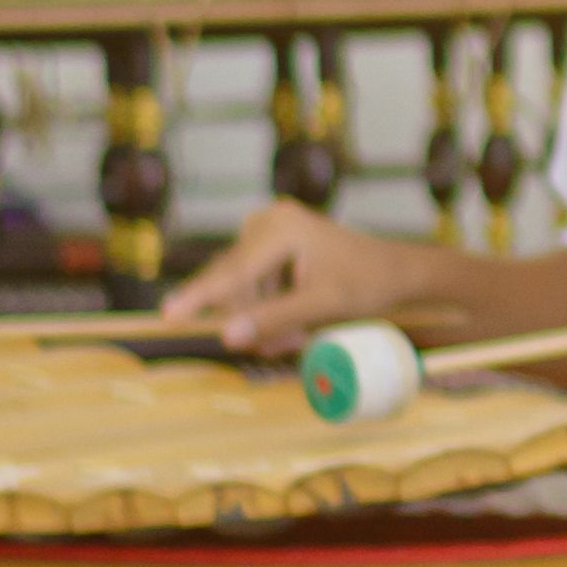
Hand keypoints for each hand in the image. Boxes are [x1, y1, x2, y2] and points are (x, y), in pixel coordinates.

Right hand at [165, 199, 462, 357]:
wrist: (398, 272)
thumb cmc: (367, 285)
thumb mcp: (321, 306)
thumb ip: (274, 320)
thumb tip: (226, 336)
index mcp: (281, 228)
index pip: (232, 272)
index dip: (200, 297)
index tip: (168, 315)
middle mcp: (267, 222)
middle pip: (233, 283)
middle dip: (254, 318)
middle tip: (287, 344)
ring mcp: (268, 232)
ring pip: (240, 289)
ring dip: (262, 317)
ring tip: (298, 333)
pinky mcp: (271, 246)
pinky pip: (251, 286)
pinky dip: (267, 308)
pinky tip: (294, 321)